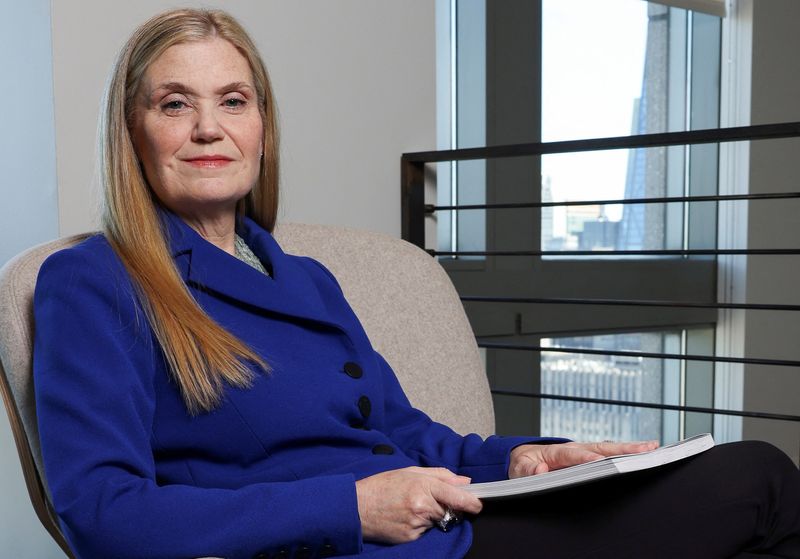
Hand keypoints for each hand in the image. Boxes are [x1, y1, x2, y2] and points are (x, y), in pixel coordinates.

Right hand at [355, 466, 482, 543]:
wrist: (356, 507)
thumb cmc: (382, 486)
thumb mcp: (410, 471)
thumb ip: (440, 475)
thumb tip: (464, 481)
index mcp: (422, 486)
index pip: (456, 496)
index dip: (471, 502)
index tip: (478, 504)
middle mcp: (422, 506)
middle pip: (448, 511)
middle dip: (443, 507)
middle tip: (425, 499)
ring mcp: (416, 524)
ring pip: (436, 522)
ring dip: (430, 516)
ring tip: (409, 507)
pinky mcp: (410, 538)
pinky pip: (425, 532)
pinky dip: (419, 526)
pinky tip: (404, 518)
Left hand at [508, 440, 658, 478]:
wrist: (524, 457)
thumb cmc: (523, 464)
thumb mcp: (519, 469)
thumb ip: (528, 471)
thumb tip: (541, 469)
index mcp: (556, 452)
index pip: (573, 455)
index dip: (586, 459)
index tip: (599, 462)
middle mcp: (574, 448)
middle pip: (600, 448)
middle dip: (622, 449)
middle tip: (644, 449)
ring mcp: (584, 451)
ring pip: (609, 449)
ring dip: (630, 449)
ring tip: (653, 449)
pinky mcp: (589, 456)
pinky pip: (609, 454)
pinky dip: (626, 453)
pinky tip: (645, 453)